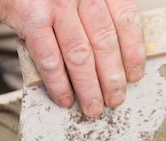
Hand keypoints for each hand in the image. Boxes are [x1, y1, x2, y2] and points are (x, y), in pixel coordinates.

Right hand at [0, 0, 145, 116]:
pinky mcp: (30, 17)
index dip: (133, 53)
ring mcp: (56, 5)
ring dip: (88, 86)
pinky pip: (49, 56)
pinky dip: (58, 82)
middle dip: (112, 78)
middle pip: (105, 42)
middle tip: (115, 99)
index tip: (134, 76)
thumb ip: (100, 14)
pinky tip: (65, 98)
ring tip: (93, 106)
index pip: (126, 21)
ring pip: (80, 54)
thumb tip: (117, 58)